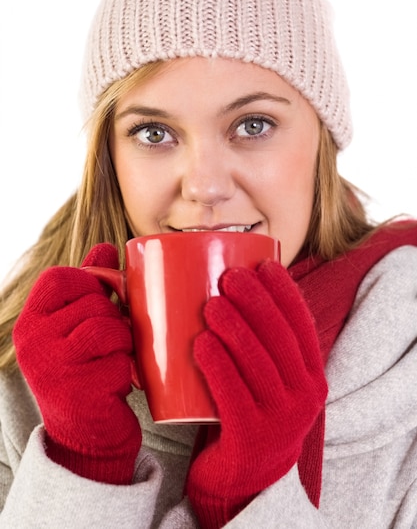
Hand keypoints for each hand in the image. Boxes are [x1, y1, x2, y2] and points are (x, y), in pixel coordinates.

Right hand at [13, 243, 140, 484]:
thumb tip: (106, 246)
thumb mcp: (78, 327)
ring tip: (116, 362)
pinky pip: (119, 363)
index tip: (101, 304)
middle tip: (114, 344)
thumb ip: (89, 287)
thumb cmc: (86, 371)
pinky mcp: (77, 393)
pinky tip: (116, 387)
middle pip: (93, 303)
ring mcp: (51, 368)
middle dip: (115, 320)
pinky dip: (128, 373)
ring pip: (108, 329)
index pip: (59, 277)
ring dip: (124, 345)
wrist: (86, 437)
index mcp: (31, 322)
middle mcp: (32, 342)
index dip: (89, 284)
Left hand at [185, 260, 326, 527]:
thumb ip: (262, 344)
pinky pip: (234, 396)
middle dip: (257, 301)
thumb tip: (227, 285)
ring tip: (212, 304)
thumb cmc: (250, 411)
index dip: (285, 292)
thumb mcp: (269, 380)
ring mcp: (281, 420)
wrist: (247, 477)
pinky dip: (218, 366)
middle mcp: (304, 396)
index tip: (264, 264)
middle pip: (280, 338)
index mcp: (311, 375)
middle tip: (230, 276)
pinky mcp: (251, 439)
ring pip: (258, 363)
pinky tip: (201, 343)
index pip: (302, 326)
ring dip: (236, 327)